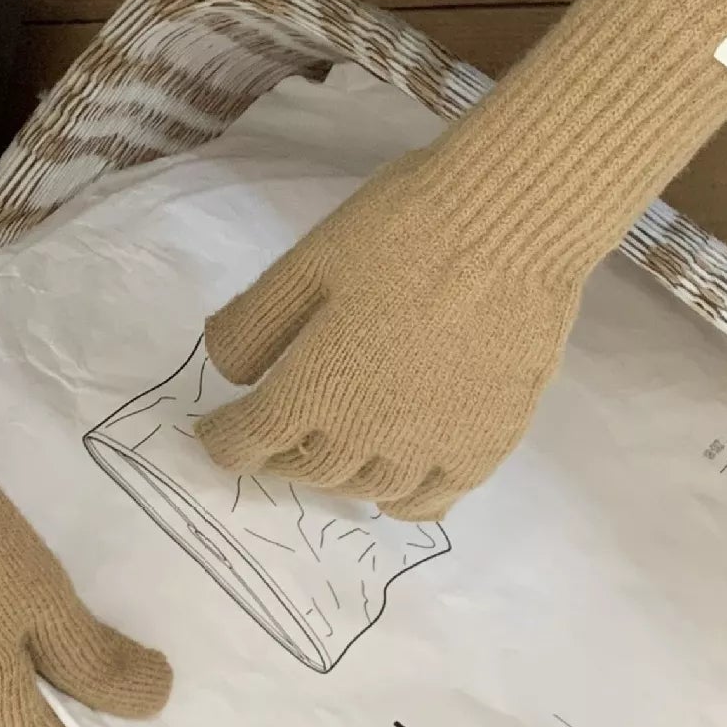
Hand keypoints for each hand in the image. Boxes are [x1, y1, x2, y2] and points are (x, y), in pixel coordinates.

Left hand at [196, 150, 579, 519]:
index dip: (223, 440)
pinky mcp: (484, 446)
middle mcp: (368, 435)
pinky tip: (395, 483)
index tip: (214, 433)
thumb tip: (224, 370)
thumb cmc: (403, 228)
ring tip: (331, 453)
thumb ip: (255, 323)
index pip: (250, 439)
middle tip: (272, 439)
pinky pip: (431, 501)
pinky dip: (402, 501)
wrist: (512, 225)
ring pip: (366, 489)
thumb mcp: (308, 260)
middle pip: (306, 469)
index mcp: (315, 388)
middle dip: (278, 457)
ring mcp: (430, 448)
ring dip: (337, 477)